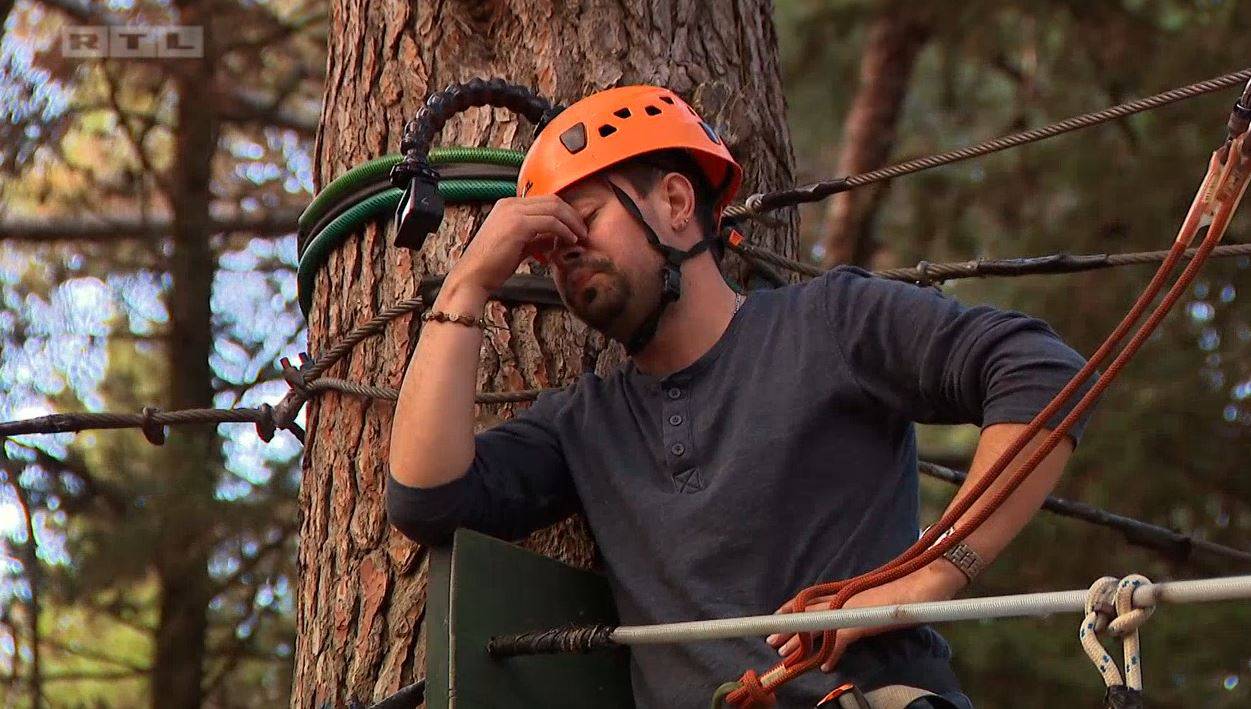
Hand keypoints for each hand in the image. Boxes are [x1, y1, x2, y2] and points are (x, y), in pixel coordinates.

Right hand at [448, 196, 586, 293]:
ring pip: (554, 208)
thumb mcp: (519, 247)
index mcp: (508, 205)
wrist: (473, 276)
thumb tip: (555, 239)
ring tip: (579, 237)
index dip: (564, 212)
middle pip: (552, 200)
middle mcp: (510, 204)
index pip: (544, 200)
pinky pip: (551, 222)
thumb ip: (536, 239)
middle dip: (571, 215)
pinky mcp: (518, 224)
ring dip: (571, 222)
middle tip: (582, 231)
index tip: (575, 227)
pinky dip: (564, 231)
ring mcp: (513, 212)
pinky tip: (569, 241)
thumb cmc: (492, 266)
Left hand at [764, 565, 964, 671]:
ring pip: (817, 625)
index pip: (814, 598)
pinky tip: (824, 666)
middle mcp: (847, 597)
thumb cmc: (907, 589)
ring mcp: (854, 608)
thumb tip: (857, 614)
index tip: (778, 614)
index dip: (794, 606)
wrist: (928, 580)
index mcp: (849, 590)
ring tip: (785, 653)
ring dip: (800, 640)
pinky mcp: (865, 620)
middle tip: (771, 638)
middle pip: (809, 612)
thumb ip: (862, 604)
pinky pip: (841, 640)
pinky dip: (831, 654)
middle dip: (789, 626)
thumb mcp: (877, 597)